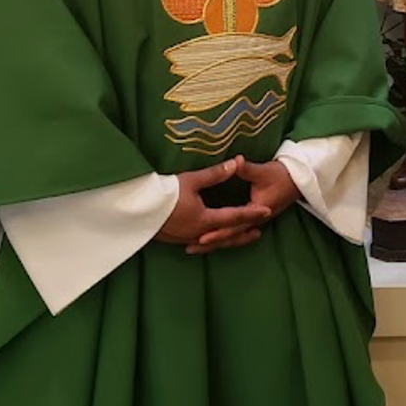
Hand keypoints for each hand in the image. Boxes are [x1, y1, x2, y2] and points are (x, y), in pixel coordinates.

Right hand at [156, 157, 270, 255]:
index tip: (267, 211)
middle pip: (227, 235)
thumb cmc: (165, 193)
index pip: (235, 217)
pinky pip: (201, 242)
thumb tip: (235, 163)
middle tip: (259, 230)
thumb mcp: (191, 180)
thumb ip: (215, 174)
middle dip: (244, 233)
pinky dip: (212, 240)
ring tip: (240, 235)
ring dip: (229, 238)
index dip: (252, 213)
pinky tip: (211, 238)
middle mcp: (198, 233)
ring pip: (214, 241)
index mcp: (205, 219)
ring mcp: (187, 238)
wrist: (137, 209)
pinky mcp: (177, 239)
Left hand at [188, 158, 300, 254]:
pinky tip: (210, 236)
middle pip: (230, 237)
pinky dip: (222, 236)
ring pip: (232, 237)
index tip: (201, 237)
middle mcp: (254, 221)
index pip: (233, 226)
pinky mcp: (252, 219)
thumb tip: (236, 161)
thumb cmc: (281, 176)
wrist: (297, 180)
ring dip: (215, 242)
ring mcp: (254, 222)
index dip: (217, 232)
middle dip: (211, 243)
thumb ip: (247, 169)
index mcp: (256, 212)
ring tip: (194, 247)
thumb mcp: (263, 171)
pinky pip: (235, 231)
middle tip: (189, 248)